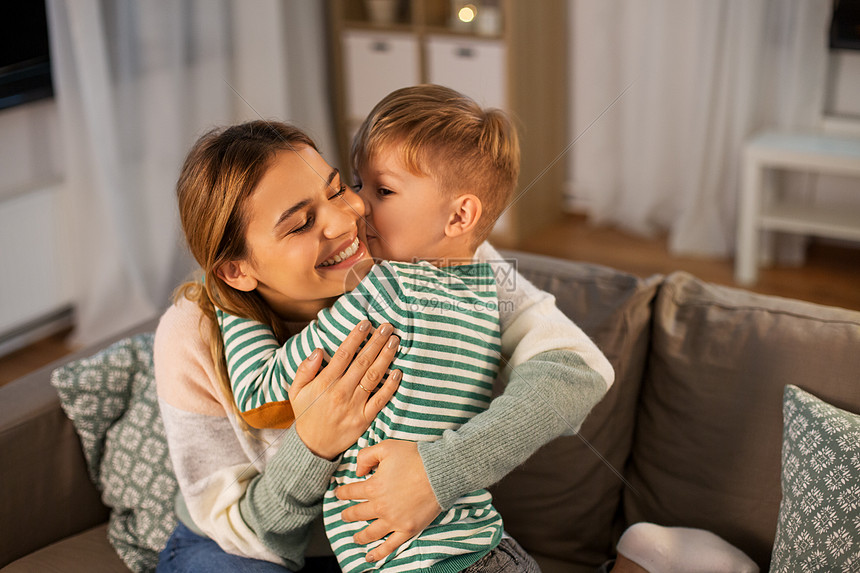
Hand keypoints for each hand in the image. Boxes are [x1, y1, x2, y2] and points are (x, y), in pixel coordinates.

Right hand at [290, 321, 401, 459]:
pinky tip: (398, 372)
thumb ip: (305, 369)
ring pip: (373, 377)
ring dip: (386, 357)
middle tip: (387, 327)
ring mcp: (354, 406)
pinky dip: (390, 386)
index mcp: (325, 383)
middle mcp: (341, 392)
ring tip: (395, 342)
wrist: (312, 447)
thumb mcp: (296, 391)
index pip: (343, 354)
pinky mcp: (364, 419)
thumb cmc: (306, 415)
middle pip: (362, 362)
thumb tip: (319, 350)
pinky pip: (380, 400)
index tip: (366, 324)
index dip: (356, 337)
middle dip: (376, 342)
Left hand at [335, 439, 441, 562]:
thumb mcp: (386, 447)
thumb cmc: (414, 457)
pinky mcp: (407, 529)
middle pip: (358, 513)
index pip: (351, 492)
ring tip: (355, 538)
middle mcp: (380, 507)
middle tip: (344, 515)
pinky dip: (379, 553)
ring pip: (370, 533)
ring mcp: (393, 520)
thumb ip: (366, 456)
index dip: (342, 492)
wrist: (440, 472)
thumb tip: (357, 471)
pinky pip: (390, 545)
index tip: (339, 493)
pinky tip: (370, 557)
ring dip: (360, 536)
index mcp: (373, 487)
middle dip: (348, 514)